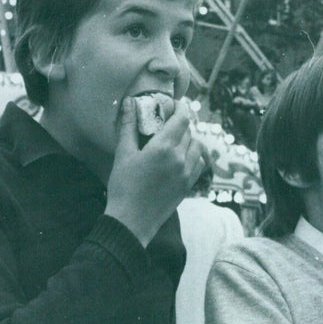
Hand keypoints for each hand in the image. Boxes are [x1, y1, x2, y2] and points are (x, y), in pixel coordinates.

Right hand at [105, 97, 204, 246]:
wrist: (131, 221)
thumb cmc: (123, 186)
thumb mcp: (123, 153)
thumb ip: (129, 125)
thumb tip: (130, 102)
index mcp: (164, 147)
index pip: (182, 118)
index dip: (181, 107)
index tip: (174, 103)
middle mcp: (180, 158)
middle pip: (189, 130)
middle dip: (180, 123)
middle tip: (168, 122)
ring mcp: (187, 173)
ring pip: (197, 146)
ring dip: (189, 139)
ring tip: (175, 140)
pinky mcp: (188, 185)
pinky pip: (199, 163)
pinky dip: (194, 155)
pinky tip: (182, 157)